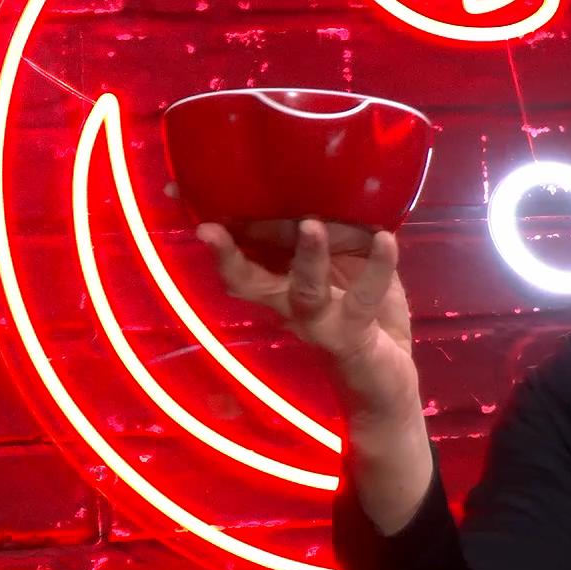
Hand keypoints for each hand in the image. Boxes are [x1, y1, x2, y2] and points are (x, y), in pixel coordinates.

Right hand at [196, 218, 418, 420]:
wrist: (387, 382)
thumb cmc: (364, 314)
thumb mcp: (346, 266)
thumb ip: (334, 233)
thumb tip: (326, 187)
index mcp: (278, 285)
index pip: (237, 259)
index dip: (214, 237)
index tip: (183, 204)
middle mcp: (288, 306)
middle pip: (248, 279)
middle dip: (229, 253)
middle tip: (211, 225)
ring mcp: (318, 323)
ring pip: (304, 289)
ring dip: (306, 257)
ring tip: (310, 225)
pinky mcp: (351, 336)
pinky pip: (363, 299)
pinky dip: (378, 268)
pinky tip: (385, 240)